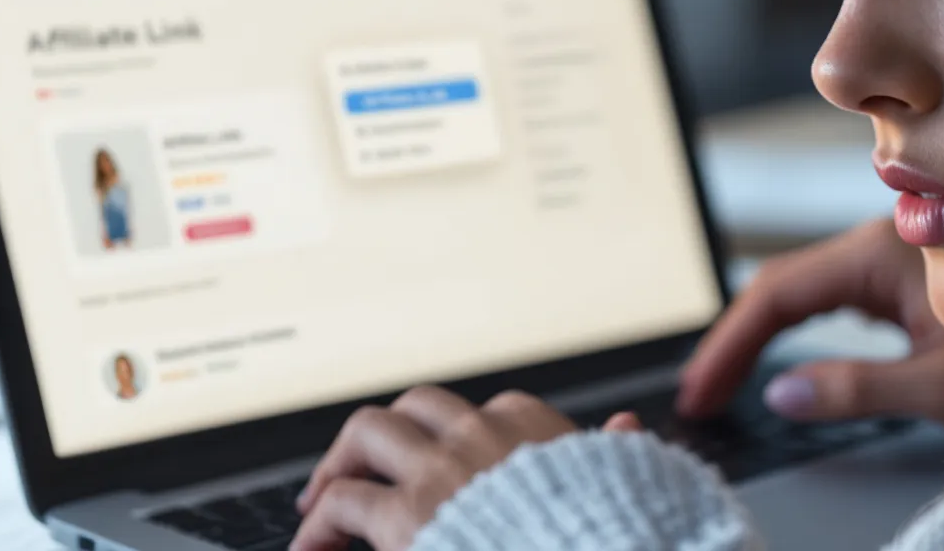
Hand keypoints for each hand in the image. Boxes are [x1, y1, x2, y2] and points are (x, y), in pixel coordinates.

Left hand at [291, 387, 643, 550]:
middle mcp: (482, 439)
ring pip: (366, 433)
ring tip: (322, 498)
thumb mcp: (620, 488)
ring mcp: (440, 472)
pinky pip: (342, 502)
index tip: (444, 460)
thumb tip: (628, 427)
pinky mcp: (405, 516)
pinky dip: (319, 524)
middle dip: (386, 434)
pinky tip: (315, 548)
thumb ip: (614, 455)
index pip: (488, 411)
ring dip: (339, 462)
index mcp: (536, 434)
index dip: (458, 436)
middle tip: (365, 467)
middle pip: (415, 406)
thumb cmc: (596, 535)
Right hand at [679, 219, 943, 427]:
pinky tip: (773, 358)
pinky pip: (816, 295)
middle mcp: (864, 247)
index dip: (730, 344)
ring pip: (791, 289)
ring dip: (751, 334)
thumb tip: (781, 394)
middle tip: (699, 395)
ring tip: (721, 382)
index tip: (702, 389)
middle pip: (773, 288)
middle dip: (730, 342)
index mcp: (872, 259)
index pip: (775, 296)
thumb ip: (859, 388)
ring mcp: (873, 256)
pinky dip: (783, 328)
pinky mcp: (884, 272)